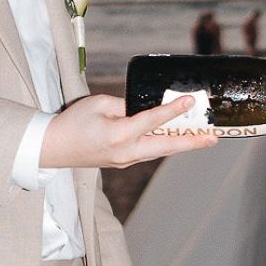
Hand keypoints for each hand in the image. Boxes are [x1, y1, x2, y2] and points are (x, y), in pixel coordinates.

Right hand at [40, 94, 217, 170]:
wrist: (52, 148)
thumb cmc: (71, 123)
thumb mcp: (97, 104)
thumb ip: (124, 105)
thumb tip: (144, 107)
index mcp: (118, 135)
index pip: (152, 120)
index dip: (173, 110)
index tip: (190, 102)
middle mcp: (126, 152)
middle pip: (166, 146)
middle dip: (192, 142)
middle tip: (214, 138)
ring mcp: (125, 161)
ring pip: (160, 151)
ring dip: (182, 145)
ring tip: (203, 139)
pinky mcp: (123, 163)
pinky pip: (149, 152)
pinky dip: (165, 145)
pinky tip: (177, 139)